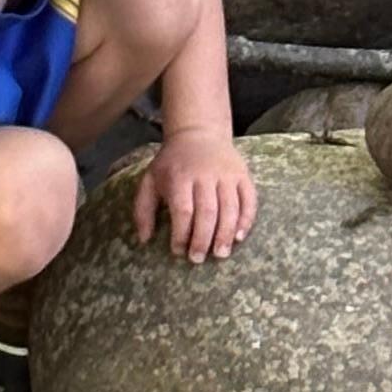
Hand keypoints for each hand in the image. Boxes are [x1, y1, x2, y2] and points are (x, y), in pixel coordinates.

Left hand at [133, 129, 257, 262]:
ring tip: (220, 254)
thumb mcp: (150, 180)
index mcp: (179, 176)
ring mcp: (226, 173)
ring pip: (230, 208)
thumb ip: (142, 209)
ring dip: (226, 234)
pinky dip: (246, 220)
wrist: (198, 132)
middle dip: (203, 239)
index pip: (183, 210)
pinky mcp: (242, 174)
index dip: (181, 234)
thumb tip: (144, 239)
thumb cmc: (172, 163)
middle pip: (207, 212)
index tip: (178, 250)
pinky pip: (249, 199)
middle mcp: (205, 174)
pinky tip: (239, 237)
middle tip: (198, 258)